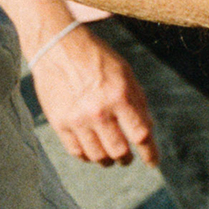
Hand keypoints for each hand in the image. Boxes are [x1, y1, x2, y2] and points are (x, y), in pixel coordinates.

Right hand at [30, 29, 158, 166]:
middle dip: (127, 159)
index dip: (150, 153)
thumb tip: (147, 131)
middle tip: (127, 159)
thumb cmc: (95, 57)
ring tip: (110, 158)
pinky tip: (92, 152)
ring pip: (97, 156)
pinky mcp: (59, 123)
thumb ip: (138, 102)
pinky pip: (76, 151)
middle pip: (119, 151)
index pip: (140, 135)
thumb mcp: (125, 73)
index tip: (152, 162)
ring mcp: (77, 119)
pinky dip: (87, 156)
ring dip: (108, 160)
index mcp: (119, 96)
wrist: (56, 46)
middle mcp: (98, 111)